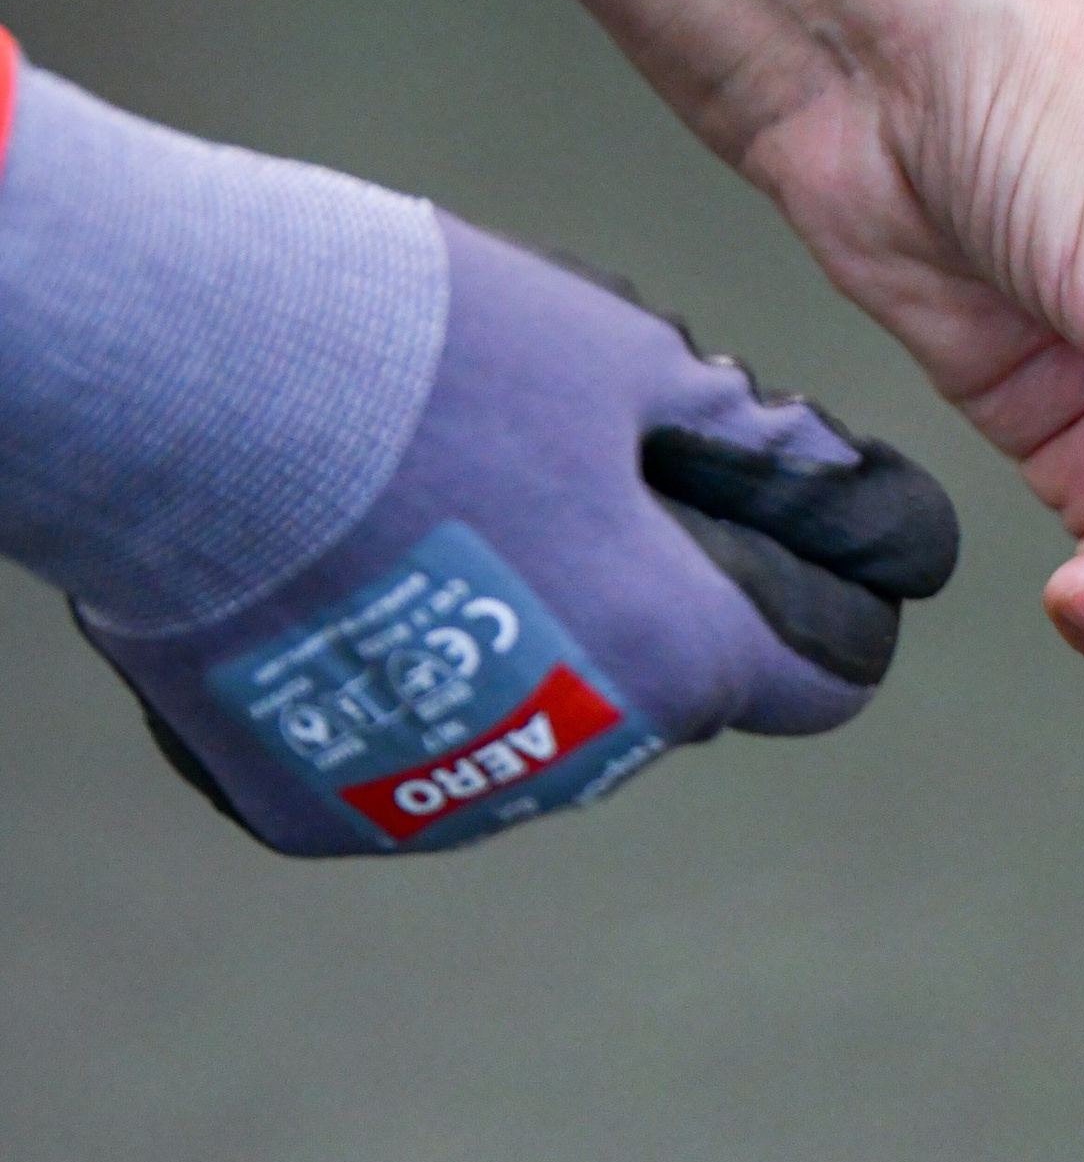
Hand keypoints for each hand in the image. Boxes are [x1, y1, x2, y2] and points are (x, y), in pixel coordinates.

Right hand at [90, 225, 956, 858]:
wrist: (169, 392)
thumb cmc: (402, 352)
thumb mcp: (614, 356)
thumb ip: (743, 440)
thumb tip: (836, 475)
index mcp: (674, 653)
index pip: (823, 682)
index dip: (826, 609)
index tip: (800, 560)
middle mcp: (576, 759)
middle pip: (666, 696)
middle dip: (646, 606)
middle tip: (554, 489)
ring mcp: (439, 801)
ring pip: (533, 733)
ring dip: (519, 650)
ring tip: (423, 520)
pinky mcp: (320, 808)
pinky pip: (399, 757)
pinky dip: (392, 686)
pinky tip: (338, 582)